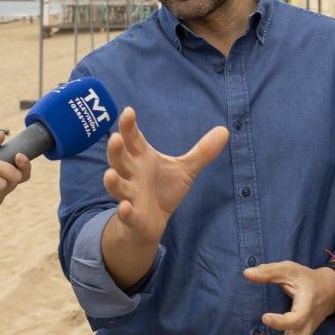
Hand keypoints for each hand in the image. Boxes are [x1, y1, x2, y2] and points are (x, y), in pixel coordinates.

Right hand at [103, 107, 228, 248]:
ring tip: (109, 174)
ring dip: (112, 181)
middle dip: (116, 149)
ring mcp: (129, 195)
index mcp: (141, 158)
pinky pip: (126, 213)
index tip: (129, 112)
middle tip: (115, 138)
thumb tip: (225, 130)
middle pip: (119, 159)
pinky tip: (125, 207)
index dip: (129, 126)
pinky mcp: (132, 216)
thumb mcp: (185, 169)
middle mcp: (131, 174)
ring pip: (117, 186)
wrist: (152, 223)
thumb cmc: (163, 189)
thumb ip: (202, 152)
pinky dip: (124, 211)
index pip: (133, 139)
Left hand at [244, 261, 334, 334]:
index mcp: (307, 304)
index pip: (298, 319)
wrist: (330, 290)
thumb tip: (246, 274)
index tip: (264, 317)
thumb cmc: (307, 279)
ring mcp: (305, 333)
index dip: (281, 322)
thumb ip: (269, 271)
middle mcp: (308, 323)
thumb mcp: (290, 269)